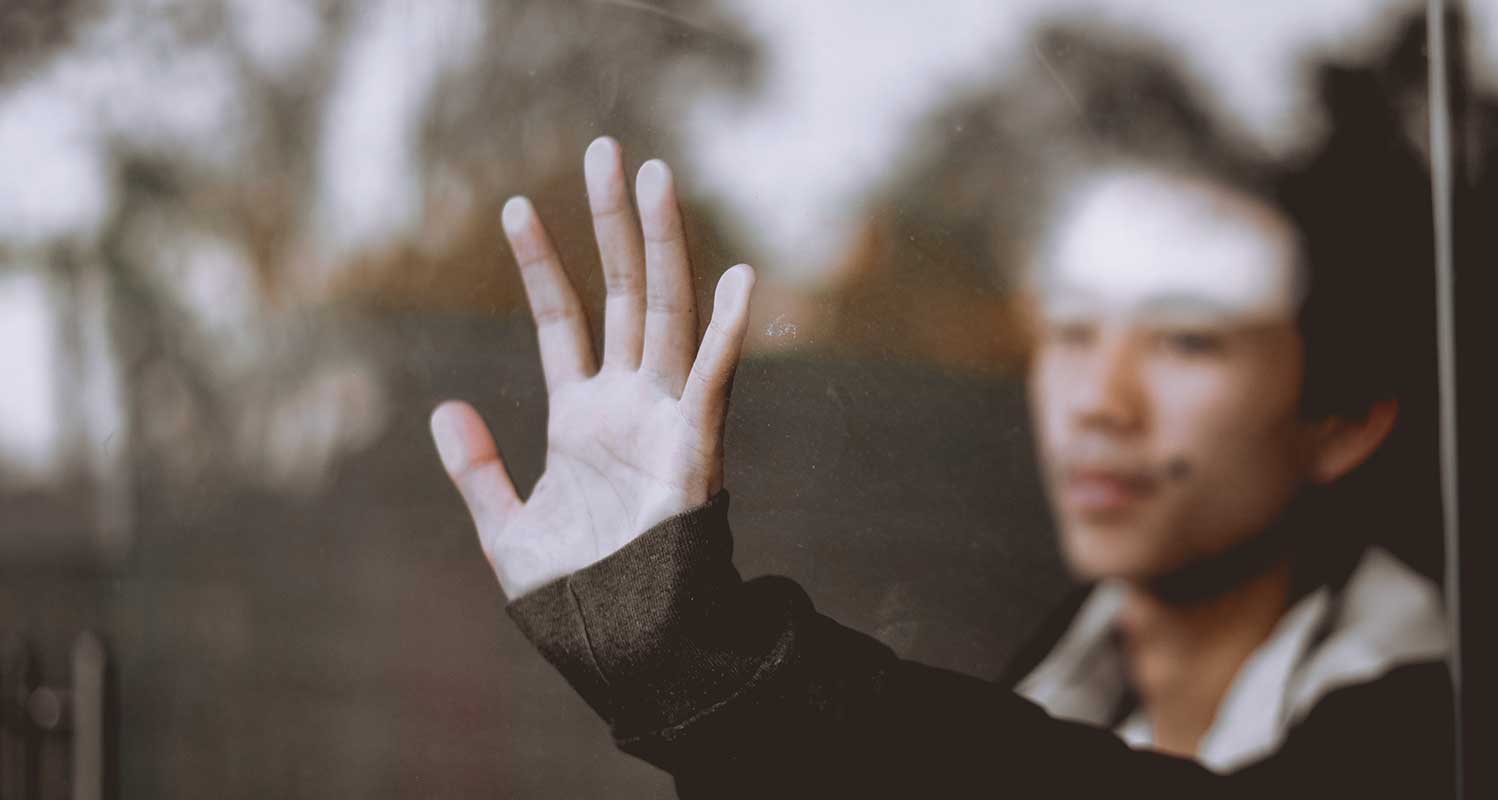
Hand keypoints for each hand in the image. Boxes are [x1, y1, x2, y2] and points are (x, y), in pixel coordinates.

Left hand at [430, 137, 755, 600]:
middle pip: (622, 293)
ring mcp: (664, 420)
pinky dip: (726, 333)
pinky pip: (713, 382)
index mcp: (582, 419)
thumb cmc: (575, 603)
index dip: (540, 265)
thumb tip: (443, 408)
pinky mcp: (695, 450)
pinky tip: (740, 278)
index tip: (515, 206)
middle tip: (606, 150)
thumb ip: (476, 470)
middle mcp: (628, 405)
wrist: (625, 653)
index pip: (562, 320)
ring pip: (665, 314)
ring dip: (661, 246)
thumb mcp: (506, 532)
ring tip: (653, 177)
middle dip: (611, 223)